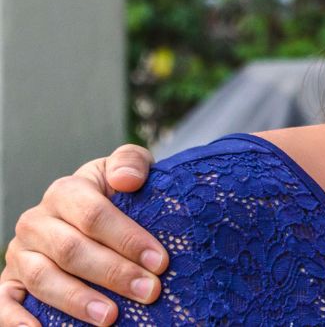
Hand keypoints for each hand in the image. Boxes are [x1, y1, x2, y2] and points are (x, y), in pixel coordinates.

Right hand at [0, 145, 164, 325]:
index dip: (127, 238)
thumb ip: (131, 162)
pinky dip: (17, 319)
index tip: (160, 261)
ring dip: (77, 300)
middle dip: (113, 273)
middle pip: (71, 250)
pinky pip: (4, 301)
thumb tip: (126, 179)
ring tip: (111, 316)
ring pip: (43, 278)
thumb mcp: (126, 169)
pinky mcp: (9, 281)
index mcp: (66, 192)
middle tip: (149, 291)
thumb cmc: (115, 195)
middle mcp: (36, 222)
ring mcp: (20, 253)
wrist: (86, 214)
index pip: (94, 215)